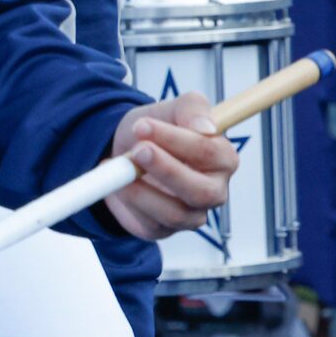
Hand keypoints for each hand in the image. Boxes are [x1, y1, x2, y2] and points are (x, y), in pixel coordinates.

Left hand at [100, 95, 235, 240]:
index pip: (209, 153)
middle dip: (165, 170)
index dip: (175, 139)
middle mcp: (212, 190)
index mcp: (222, 158)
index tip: (143, 125)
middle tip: (136, 150)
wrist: (123, 148)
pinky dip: (126, 202)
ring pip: (173, 214)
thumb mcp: (170, 109)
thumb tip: (204, 127)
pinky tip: (113, 182)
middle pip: (200, 191)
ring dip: (140, 190)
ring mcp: (190, 213)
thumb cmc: (155, 130)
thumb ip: (192, 108)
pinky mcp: (163, 228)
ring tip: (116, 166)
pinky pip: (148, 224)